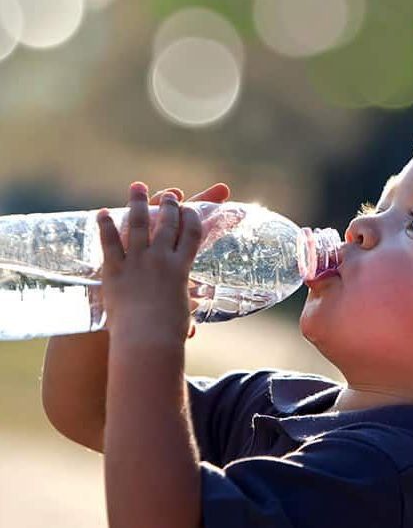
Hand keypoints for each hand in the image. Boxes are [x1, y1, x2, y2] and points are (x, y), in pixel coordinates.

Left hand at [96, 182, 203, 344]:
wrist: (146, 340)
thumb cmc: (168, 333)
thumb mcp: (181, 314)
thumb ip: (183, 309)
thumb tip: (191, 324)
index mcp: (181, 268)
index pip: (192, 234)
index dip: (193, 218)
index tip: (191, 208)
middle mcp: (161, 259)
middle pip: (167, 224)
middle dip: (170, 205)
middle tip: (170, 195)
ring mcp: (137, 262)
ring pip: (139, 225)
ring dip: (138, 203)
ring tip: (137, 187)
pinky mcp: (114, 270)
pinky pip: (109, 242)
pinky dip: (106, 225)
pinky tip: (104, 212)